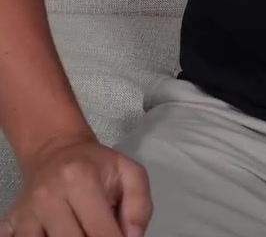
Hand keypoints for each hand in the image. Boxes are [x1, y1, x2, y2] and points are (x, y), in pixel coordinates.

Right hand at [0, 131, 152, 236]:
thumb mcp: (127, 172)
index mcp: (80, 180)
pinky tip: (54, 234)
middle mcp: (48, 196)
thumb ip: (139, 205)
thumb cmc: (95, 165)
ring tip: (82, 233)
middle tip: (100, 236)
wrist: (55, 150)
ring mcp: (27, 212)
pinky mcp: (12, 222)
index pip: (100, 232)